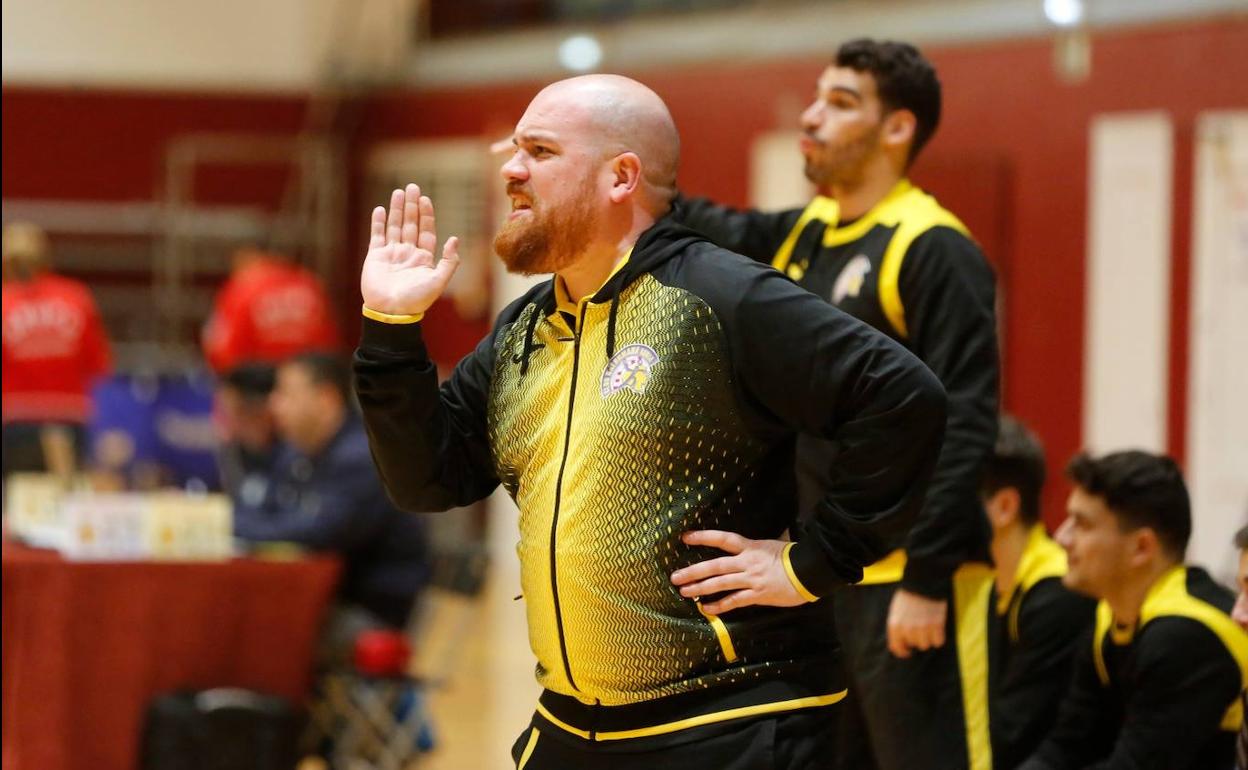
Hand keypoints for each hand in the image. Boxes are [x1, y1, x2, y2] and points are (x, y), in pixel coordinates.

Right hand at [360, 184, 459, 315]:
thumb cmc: (416, 300)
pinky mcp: (375, 257)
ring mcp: (391, 254)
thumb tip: (454, 239)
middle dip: (412, 206)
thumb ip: (448, 261)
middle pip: (411, 224)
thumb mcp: (438, 281)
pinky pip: (377, 236)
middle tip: (412, 187)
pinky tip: (380, 209)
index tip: (425, 199)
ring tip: (398, 192)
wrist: (391, 312)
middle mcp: (408, 253)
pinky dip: (378, 223)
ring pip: (395, 226)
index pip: (426, 231)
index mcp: (423, 258)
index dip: (426, 215)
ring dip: (397, 210)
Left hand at [669, 530, 807, 613]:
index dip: (703, 537)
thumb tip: (755, 540)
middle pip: (715, 565)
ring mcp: (751, 579)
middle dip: (693, 571)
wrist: (811, 571)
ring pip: (720, 584)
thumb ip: (759, 545)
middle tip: (674, 577)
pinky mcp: (758, 595)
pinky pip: (734, 601)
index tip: (685, 537)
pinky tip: (706, 609)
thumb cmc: (794, 555)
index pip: (722, 539)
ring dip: (701, 588)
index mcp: (750, 547)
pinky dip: (719, 606)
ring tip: (684, 591)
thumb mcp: (774, 543)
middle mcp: (747, 562)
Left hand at [886, 588, 947, 657]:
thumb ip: (897, 627)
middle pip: (913, 645)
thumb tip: (901, 642)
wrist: (923, 583)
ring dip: (928, 638)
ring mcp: (922, 629)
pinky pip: (938, 642)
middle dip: (917, 638)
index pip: (896, 648)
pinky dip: (939, 637)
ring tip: (929, 624)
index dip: (903, 651)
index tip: (908, 652)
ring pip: (926, 645)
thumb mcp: (896, 611)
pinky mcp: (936, 626)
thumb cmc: (909, 595)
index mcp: (894, 625)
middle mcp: (907, 629)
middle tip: (920, 625)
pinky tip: (937, 627)